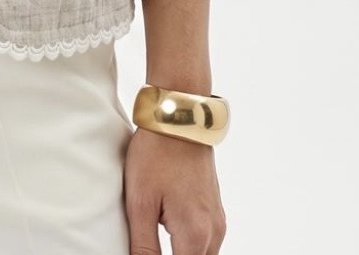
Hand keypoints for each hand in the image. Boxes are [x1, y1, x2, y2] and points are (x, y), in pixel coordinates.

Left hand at [123, 126, 226, 253]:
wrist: (179, 118)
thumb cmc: (156, 155)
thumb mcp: (140, 201)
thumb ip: (143, 245)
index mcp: (195, 236)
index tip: (145, 251)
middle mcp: (214, 233)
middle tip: (147, 243)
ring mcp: (218, 221)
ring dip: (182, 254)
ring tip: (155, 239)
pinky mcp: (215, 209)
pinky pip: (206, 242)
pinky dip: (189, 246)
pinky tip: (168, 233)